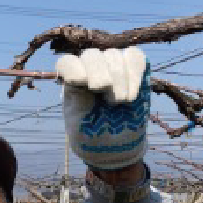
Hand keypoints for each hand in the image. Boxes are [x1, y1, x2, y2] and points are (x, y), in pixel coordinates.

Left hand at [56, 47, 149, 170]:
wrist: (117, 147)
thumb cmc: (93, 137)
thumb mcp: (79, 127)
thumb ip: (78, 102)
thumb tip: (81, 76)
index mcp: (71, 83)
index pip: (67, 63)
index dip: (74, 68)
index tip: (82, 82)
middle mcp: (90, 71)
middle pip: (92, 55)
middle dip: (100, 75)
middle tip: (108, 100)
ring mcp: (112, 68)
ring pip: (113, 55)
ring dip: (119, 79)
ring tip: (120, 102)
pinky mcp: (134, 70)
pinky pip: (134, 57)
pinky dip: (135, 74)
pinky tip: (132, 95)